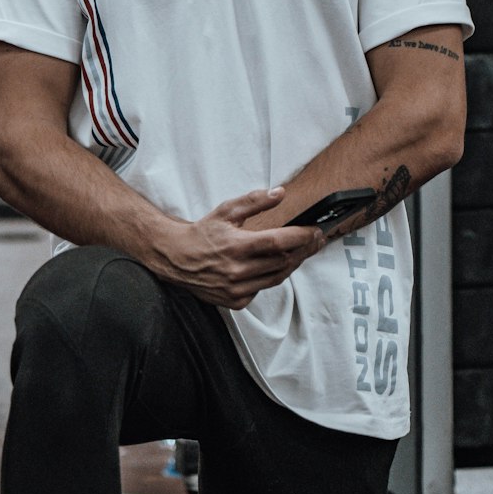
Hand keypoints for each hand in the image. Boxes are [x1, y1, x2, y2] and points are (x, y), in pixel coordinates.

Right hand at [151, 188, 321, 309]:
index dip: (301, 236)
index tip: (315, 230)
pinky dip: (272, 276)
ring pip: (277, 277)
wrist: (177, 258)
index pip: (279, 242)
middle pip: (283, 261)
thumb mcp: (227, 211)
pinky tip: (277, 265)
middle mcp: (238, 270)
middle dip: (303, 249)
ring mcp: (237, 289)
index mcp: (237, 246)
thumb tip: (280, 193)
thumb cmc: (202, 233)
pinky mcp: (236, 301)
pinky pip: (263, 288)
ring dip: (293, 263)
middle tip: (315, 239)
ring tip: (304, 250)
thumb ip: (255, 201)